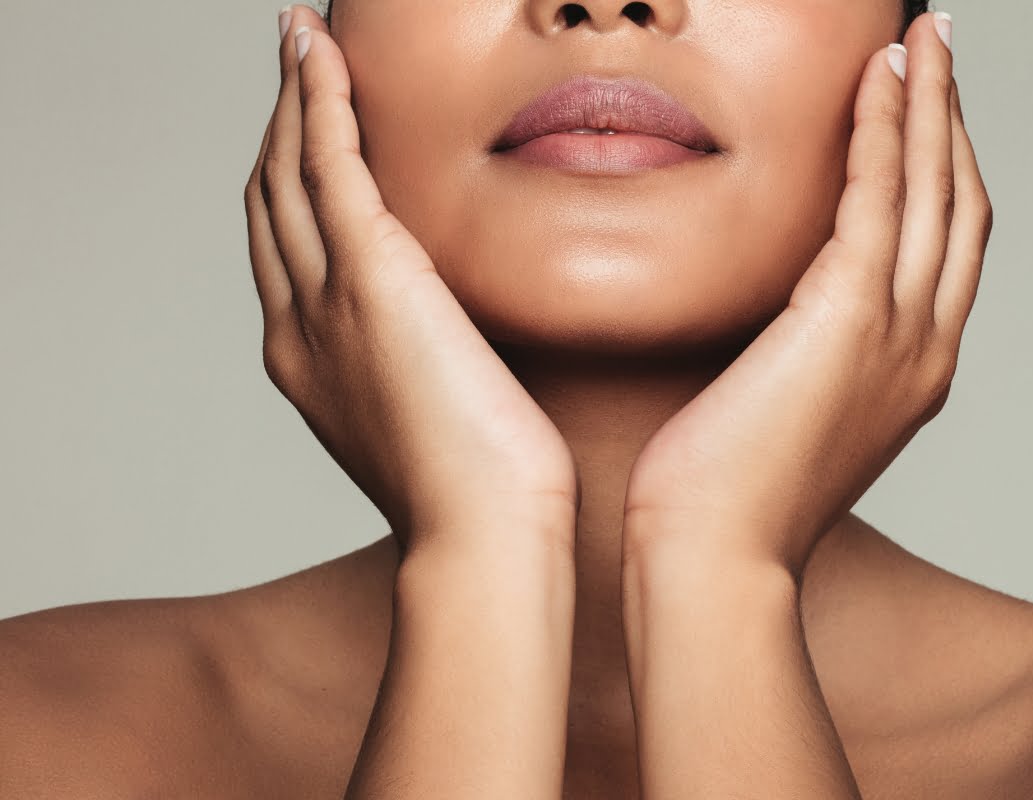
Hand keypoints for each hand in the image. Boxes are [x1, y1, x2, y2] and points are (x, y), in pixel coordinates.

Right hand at [243, 7, 576, 552]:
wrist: (483, 535)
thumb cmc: (481, 494)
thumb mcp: (433, 419)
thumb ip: (424, 368)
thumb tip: (457, 342)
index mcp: (310, 362)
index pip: (286, 250)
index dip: (286, 184)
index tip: (307, 137)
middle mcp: (298, 326)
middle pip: (270, 201)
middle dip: (277, 127)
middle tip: (295, 66)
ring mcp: (325, 300)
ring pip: (286, 171)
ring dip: (292, 98)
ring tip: (301, 40)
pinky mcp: (371, 277)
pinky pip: (327, 163)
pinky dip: (318, 101)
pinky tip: (320, 53)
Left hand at [624, 16, 992, 572]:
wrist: (716, 557)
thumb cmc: (727, 497)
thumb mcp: (786, 415)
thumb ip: (803, 355)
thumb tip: (775, 315)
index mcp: (911, 372)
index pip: (944, 248)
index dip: (942, 172)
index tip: (923, 114)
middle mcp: (924, 347)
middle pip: (960, 206)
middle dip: (954, 120)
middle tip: (940, 49)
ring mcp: (898, 334)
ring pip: (934, 190)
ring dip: (930, 104)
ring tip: (923, 38)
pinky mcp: (847, 318)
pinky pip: (877, 199)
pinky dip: (882, 133)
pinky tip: (875, 81)